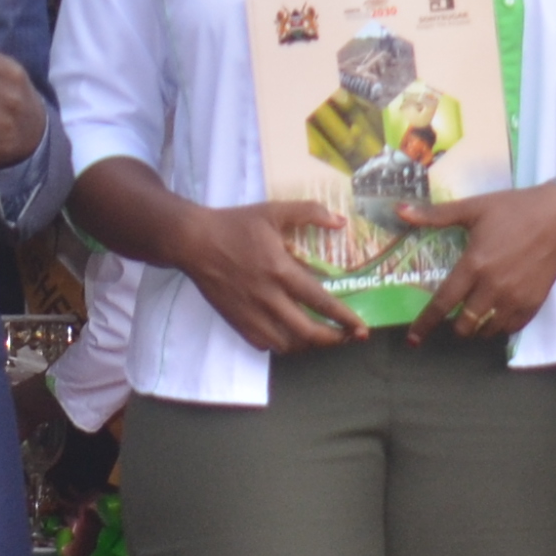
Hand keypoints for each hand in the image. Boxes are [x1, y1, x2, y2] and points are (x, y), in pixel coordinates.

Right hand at [170, 199, 363, 353]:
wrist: (193, 241)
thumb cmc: (235, 225)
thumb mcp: (273, 211)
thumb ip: (309, 212)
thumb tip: (340, 221)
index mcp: (280, 271)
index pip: (320, 302)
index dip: (344, 318)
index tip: (362, 328)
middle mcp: (268, 298)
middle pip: (307, 333)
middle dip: (333, 340)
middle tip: (348, 338)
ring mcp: (251, 314)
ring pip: (286, 344)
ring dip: (308, 345)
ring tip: (322, 337)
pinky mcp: (237, 321)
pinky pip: (264, 344)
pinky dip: (282, 344)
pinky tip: (290, 335)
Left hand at [401, 186, 555, 344]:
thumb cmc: (513, 209)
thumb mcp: (473, 207)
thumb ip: (435, 215)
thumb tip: (399, 211)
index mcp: (474, 264)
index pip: (443, 303)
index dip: (425, 323)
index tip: (413, 339)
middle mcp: (493, 287)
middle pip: (465, 325)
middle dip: (454, 326)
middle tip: (453, 317)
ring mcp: (515, 298)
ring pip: (487, 330)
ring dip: (477, 328)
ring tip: (475, 317)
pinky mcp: (534, 303)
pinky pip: (510, 328)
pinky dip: (499, 326)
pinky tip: (496, 316)